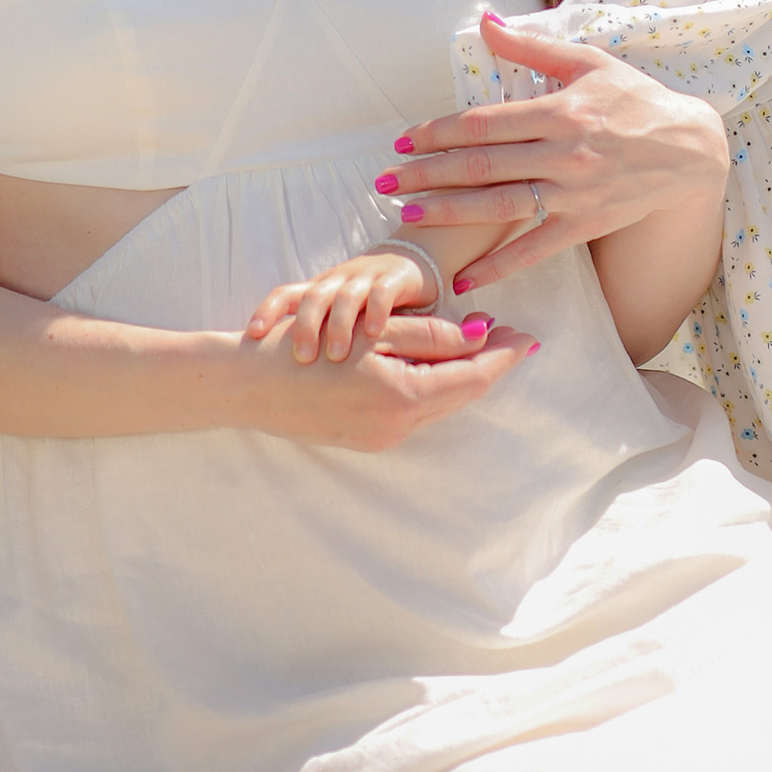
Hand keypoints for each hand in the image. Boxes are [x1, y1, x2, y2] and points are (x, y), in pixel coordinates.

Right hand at [233, 303, 533, 451]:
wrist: (244, 384)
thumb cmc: (303, 345)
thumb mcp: (371, 331)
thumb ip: (430, 335)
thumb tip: (480, 336)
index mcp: (404, 399)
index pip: (473, 377)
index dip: (503, 355)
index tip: (527, 335)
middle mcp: (398, 428)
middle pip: (460, 395)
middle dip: (486, 364)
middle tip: (507, 333)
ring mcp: (380, 439)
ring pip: (437, 405)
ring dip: (457, 376)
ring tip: (474, 342)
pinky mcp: (364, 440)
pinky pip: (412, 413)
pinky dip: (429, 388)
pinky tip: (430, 363)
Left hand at [244, 249, 444, 366]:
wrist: (411, 266)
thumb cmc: (367, 304)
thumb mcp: (337, 317)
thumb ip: (316, 337)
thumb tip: (277, 374)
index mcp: (319, 289)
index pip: (285, 294)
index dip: (267, 310)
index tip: (253, 335)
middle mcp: (337, 281)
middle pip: (313, 298)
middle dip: (305, 327)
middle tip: (303, 358)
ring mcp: (365, 277)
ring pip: (345, 296)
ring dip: (338, 325)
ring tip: (337, 355)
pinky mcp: (394, 278)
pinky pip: (383, 291)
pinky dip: (377, 311)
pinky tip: (373, 333)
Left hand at [376, 11, 730, 295]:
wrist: (689, 149)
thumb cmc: (634, 99)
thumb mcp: (587, 62)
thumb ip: (531, 47)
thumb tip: (486, 21)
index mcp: (558, 111)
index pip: (484, 124)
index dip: (439, 132)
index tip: (405, 142)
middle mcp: (562, 154)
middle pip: (483, 166)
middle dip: (429, 175)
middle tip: (387, 183)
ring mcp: (573, 194)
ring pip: (499, 207)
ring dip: (450, 214)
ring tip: (409, 218)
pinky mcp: (584, 225)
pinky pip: (534, 250)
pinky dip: (499, 267)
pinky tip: (465, 278)